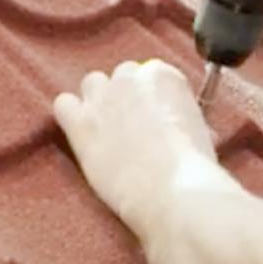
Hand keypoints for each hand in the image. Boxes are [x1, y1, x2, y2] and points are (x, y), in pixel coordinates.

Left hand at [52, 59, 219, 236]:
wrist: (172, 189)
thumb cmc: (192, 166)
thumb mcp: (199, 127)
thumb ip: (179, 113)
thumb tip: (174, 123)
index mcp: (162, 75)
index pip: (152, 74)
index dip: (154, 98)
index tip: (158, 116)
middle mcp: (129, 78)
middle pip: (122, 76)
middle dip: (126, 96)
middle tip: (134, 125)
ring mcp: (101, 98)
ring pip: (92, 85)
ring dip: (99, 100)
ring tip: (109, 129)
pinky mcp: (79, 123)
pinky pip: (63, 104)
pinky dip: (71, 114)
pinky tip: (84, 133)